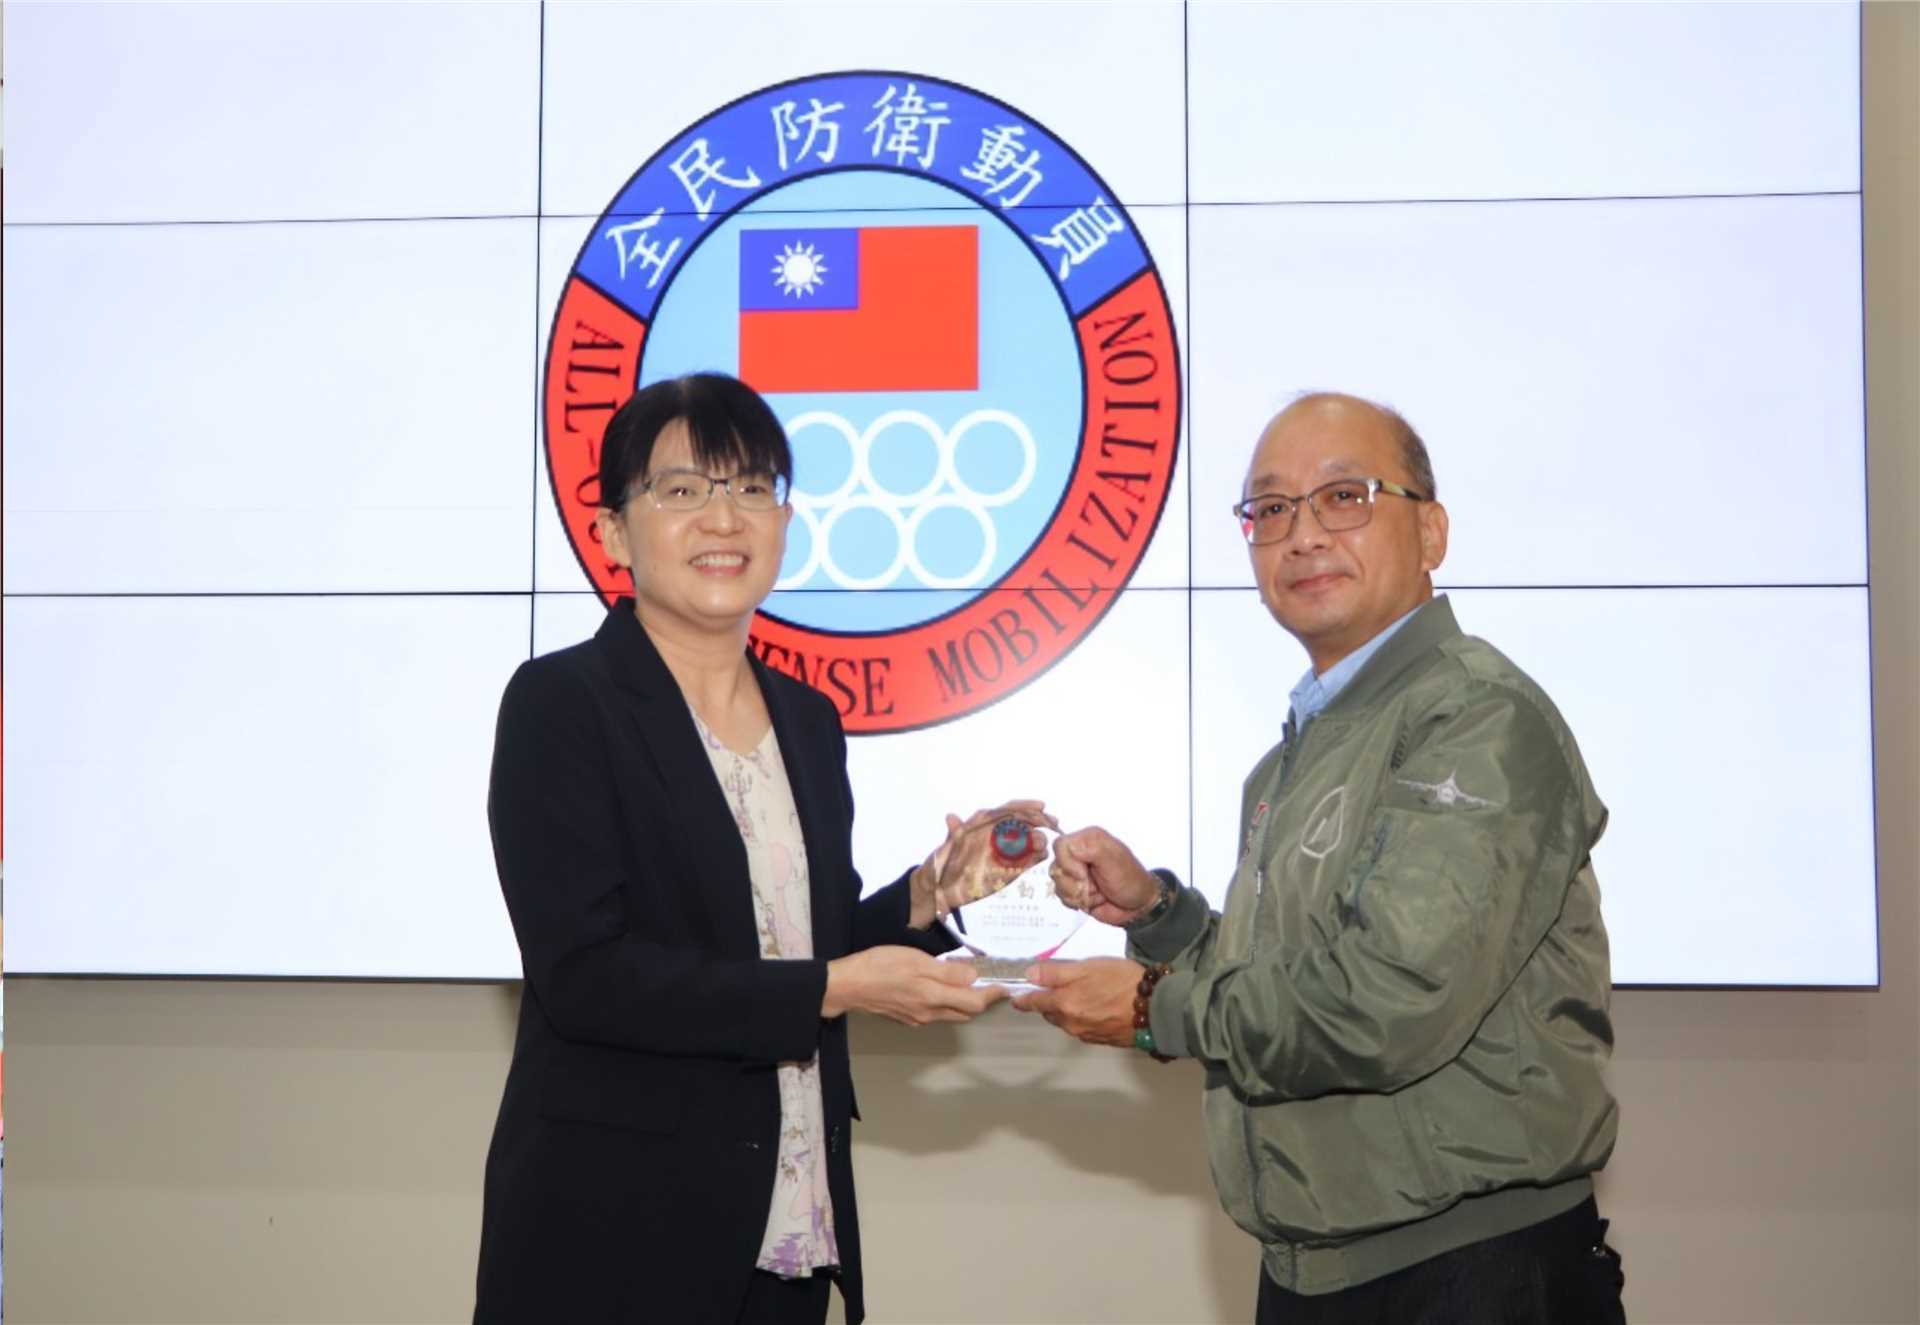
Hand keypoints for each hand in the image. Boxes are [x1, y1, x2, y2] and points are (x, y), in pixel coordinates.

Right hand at [823, 946, 1009, 1024]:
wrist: (846, 986)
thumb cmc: (879, 967)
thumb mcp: (915, 961)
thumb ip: (946, 971)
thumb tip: (973, 977)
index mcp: (933, 998)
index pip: (974, 1003)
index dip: (992, 995)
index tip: (1004, 987)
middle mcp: (929, 1014)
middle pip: (965, 1012)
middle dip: (981, 1000)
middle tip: (990, 983)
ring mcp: (917, 1018)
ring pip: (950, 1013)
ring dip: (964, 1002)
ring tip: (968, 983)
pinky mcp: (906, 1017)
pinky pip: (935, 1013)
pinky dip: (946, 1002)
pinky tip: (940, 988)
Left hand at [910, 799, 1059, 928]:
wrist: (941, 892)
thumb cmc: (942, 865)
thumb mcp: (947, 848)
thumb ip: (954, 834)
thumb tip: (951, 817)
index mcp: (985, 824)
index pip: (1008, 810)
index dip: (1025, 807)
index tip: (1040, 807)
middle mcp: (998, 835)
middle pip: (1024, 823)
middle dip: (1039, 821)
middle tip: (1053, 823)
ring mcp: (1007, 851)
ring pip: (1029, 839)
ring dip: (1038, 839)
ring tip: (1043, 844)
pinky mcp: (1012, 868)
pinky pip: (1029, 859)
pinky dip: (1037, 856)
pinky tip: (1042, 856)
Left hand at [1010, 958, 1142, 1047]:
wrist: (1156, 1010)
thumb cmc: (1121, 981)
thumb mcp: (1088, 967)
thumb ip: (1056, 972)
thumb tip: (1028, 975)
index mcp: (1064, 1004)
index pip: (1034, 1002)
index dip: (1024, 998)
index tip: (1016, 997)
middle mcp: (1070, 1023)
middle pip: (1050, 1013)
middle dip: (1047, 1002)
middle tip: (1052, 988)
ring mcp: (1086, 1034)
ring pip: (1067, 1021)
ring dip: (1065, 1010)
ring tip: (1077, 995)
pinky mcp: (1102, 1040)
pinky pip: (1083, 1028)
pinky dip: (1082, 1017)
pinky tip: (1095, 1007)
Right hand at [1048, 827, 1159, 925]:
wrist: (1138, 905)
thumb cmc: (1130, 879)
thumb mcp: (1113, 859)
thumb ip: (1090, 848)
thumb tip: (1067, 852)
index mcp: (1088, 839)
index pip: (1060, 846)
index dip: (1068, 864)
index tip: (1084, 874)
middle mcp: (1079, 853)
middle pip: (1056, 867)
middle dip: (1075, 883)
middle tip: (1095, 885)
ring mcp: (1075, 872)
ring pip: (1058, 883)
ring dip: (1078, 894)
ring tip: (1097, 892)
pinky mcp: (1074, 888)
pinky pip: (1062, 896)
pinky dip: (1077, 902)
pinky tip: (1093, 900)